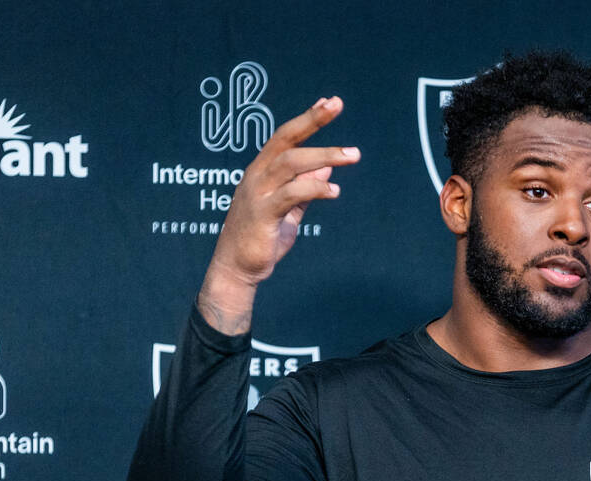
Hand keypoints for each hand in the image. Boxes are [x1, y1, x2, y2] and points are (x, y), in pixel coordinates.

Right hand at [198, 96, 359, 333]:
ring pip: (290, 163)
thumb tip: (325, 170)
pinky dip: (314, 190)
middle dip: (312, 120)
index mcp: (261, 172)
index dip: (306, 119)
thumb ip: (304, 189)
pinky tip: (335, 193)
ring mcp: (258, 194)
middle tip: (337, 105)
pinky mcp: (263, 215)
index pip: (285, 137)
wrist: (237, 269)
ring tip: (352, 154)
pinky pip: (291, 195)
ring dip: (323, 155)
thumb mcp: (289, 210)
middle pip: (285, 140)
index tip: (328, 102)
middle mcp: (257, 176)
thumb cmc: (261, 238)